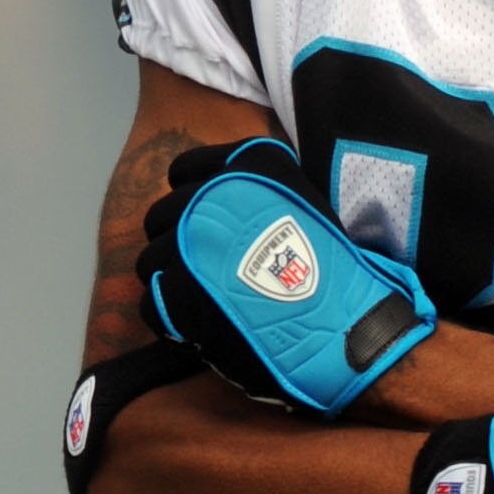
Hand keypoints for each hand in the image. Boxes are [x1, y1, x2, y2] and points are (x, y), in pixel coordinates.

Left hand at [141, 137, 435, 414]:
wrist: (344, 328)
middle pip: (159, 218)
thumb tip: (214, 199)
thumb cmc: (330, 275)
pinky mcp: (179, 291)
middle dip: (177, 248)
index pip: (181, 172)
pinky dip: (172, 322)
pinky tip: (205, 327)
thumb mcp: (302, 203)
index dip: (190, 204)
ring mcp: (191, 242)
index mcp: (247, 165)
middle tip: (210, 277)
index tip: (212, 233)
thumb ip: (257, 192)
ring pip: (149, 263)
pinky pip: (151, 304)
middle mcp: (213, 194)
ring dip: (173, 286)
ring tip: (209, 305)